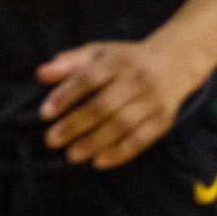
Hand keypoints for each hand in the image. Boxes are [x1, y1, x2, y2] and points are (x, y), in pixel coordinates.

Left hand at [39, 38, 206, 168]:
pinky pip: (141, 140)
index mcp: (118, 62)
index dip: (66, 96)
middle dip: (76, 125)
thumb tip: (41, 73)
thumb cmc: (127, 60)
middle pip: (104, 106)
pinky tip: (100, 162)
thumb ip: (70, 62)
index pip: (89, 79)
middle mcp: (137, 81)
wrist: (175, 62)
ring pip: (122, 126)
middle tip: (52, 140)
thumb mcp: (99, 53)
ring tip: (72, 156)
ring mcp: (152, 102)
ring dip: (95, 143)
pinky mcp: (163, 120)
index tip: (45, 113)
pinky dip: (121, 153)